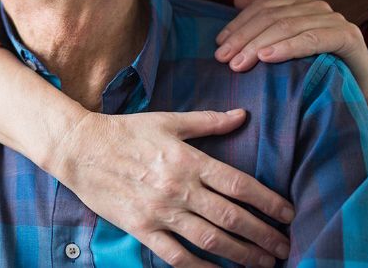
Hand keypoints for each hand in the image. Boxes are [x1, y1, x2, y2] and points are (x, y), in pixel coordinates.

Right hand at [50, 109, 292, 267]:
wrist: (79, 149)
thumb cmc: (125, 131)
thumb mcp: (167, 120)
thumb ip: (208, 121)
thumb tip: (242, 115)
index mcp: (188, 160)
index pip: (239, 185)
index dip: (268, 202)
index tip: (287, 214)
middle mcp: (179, 188)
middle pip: (231, 218)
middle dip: (263, 236)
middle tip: (284, 247)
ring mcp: (160, 211)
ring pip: (210, 240)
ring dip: (242, 255)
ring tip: (264, 263)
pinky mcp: (142, 228)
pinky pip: (177, 255)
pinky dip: (201, 267)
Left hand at [214, 0, 367, 105]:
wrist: (364, 93)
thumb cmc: (321, 70)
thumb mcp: (288, 47)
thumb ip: (266, 21)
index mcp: (300, 5)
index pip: (262, 8)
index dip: (238, 25)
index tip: (218, 45)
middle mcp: (316, 7)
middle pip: (271, 17)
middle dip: (244, 38)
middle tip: (224, 59)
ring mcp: (334, 20)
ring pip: (288, 26)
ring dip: (259, 44)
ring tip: (240, 63)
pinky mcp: (348, 36)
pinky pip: (312, 39)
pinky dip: (288, 47)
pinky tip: (268, 58)